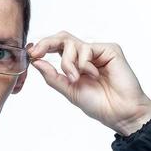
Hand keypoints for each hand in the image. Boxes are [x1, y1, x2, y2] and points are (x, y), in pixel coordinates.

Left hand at [27, 30, 150, 135]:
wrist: (119, 112)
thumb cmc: (99, 104)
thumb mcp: (69, 90)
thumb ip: (53, 76)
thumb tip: (36, 62)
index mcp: (76, 64)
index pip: (57, 47)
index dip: (43, 47)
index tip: (31, 53)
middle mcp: (86, 55)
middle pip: (62, 38)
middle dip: (47, 44)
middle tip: (37, 53)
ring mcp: (98, 51)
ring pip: (71, 43)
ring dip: (68, 62)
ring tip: (76, 78)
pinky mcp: (109, 49)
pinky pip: (87, 48)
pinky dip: (84, 63)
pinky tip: (94, 75)